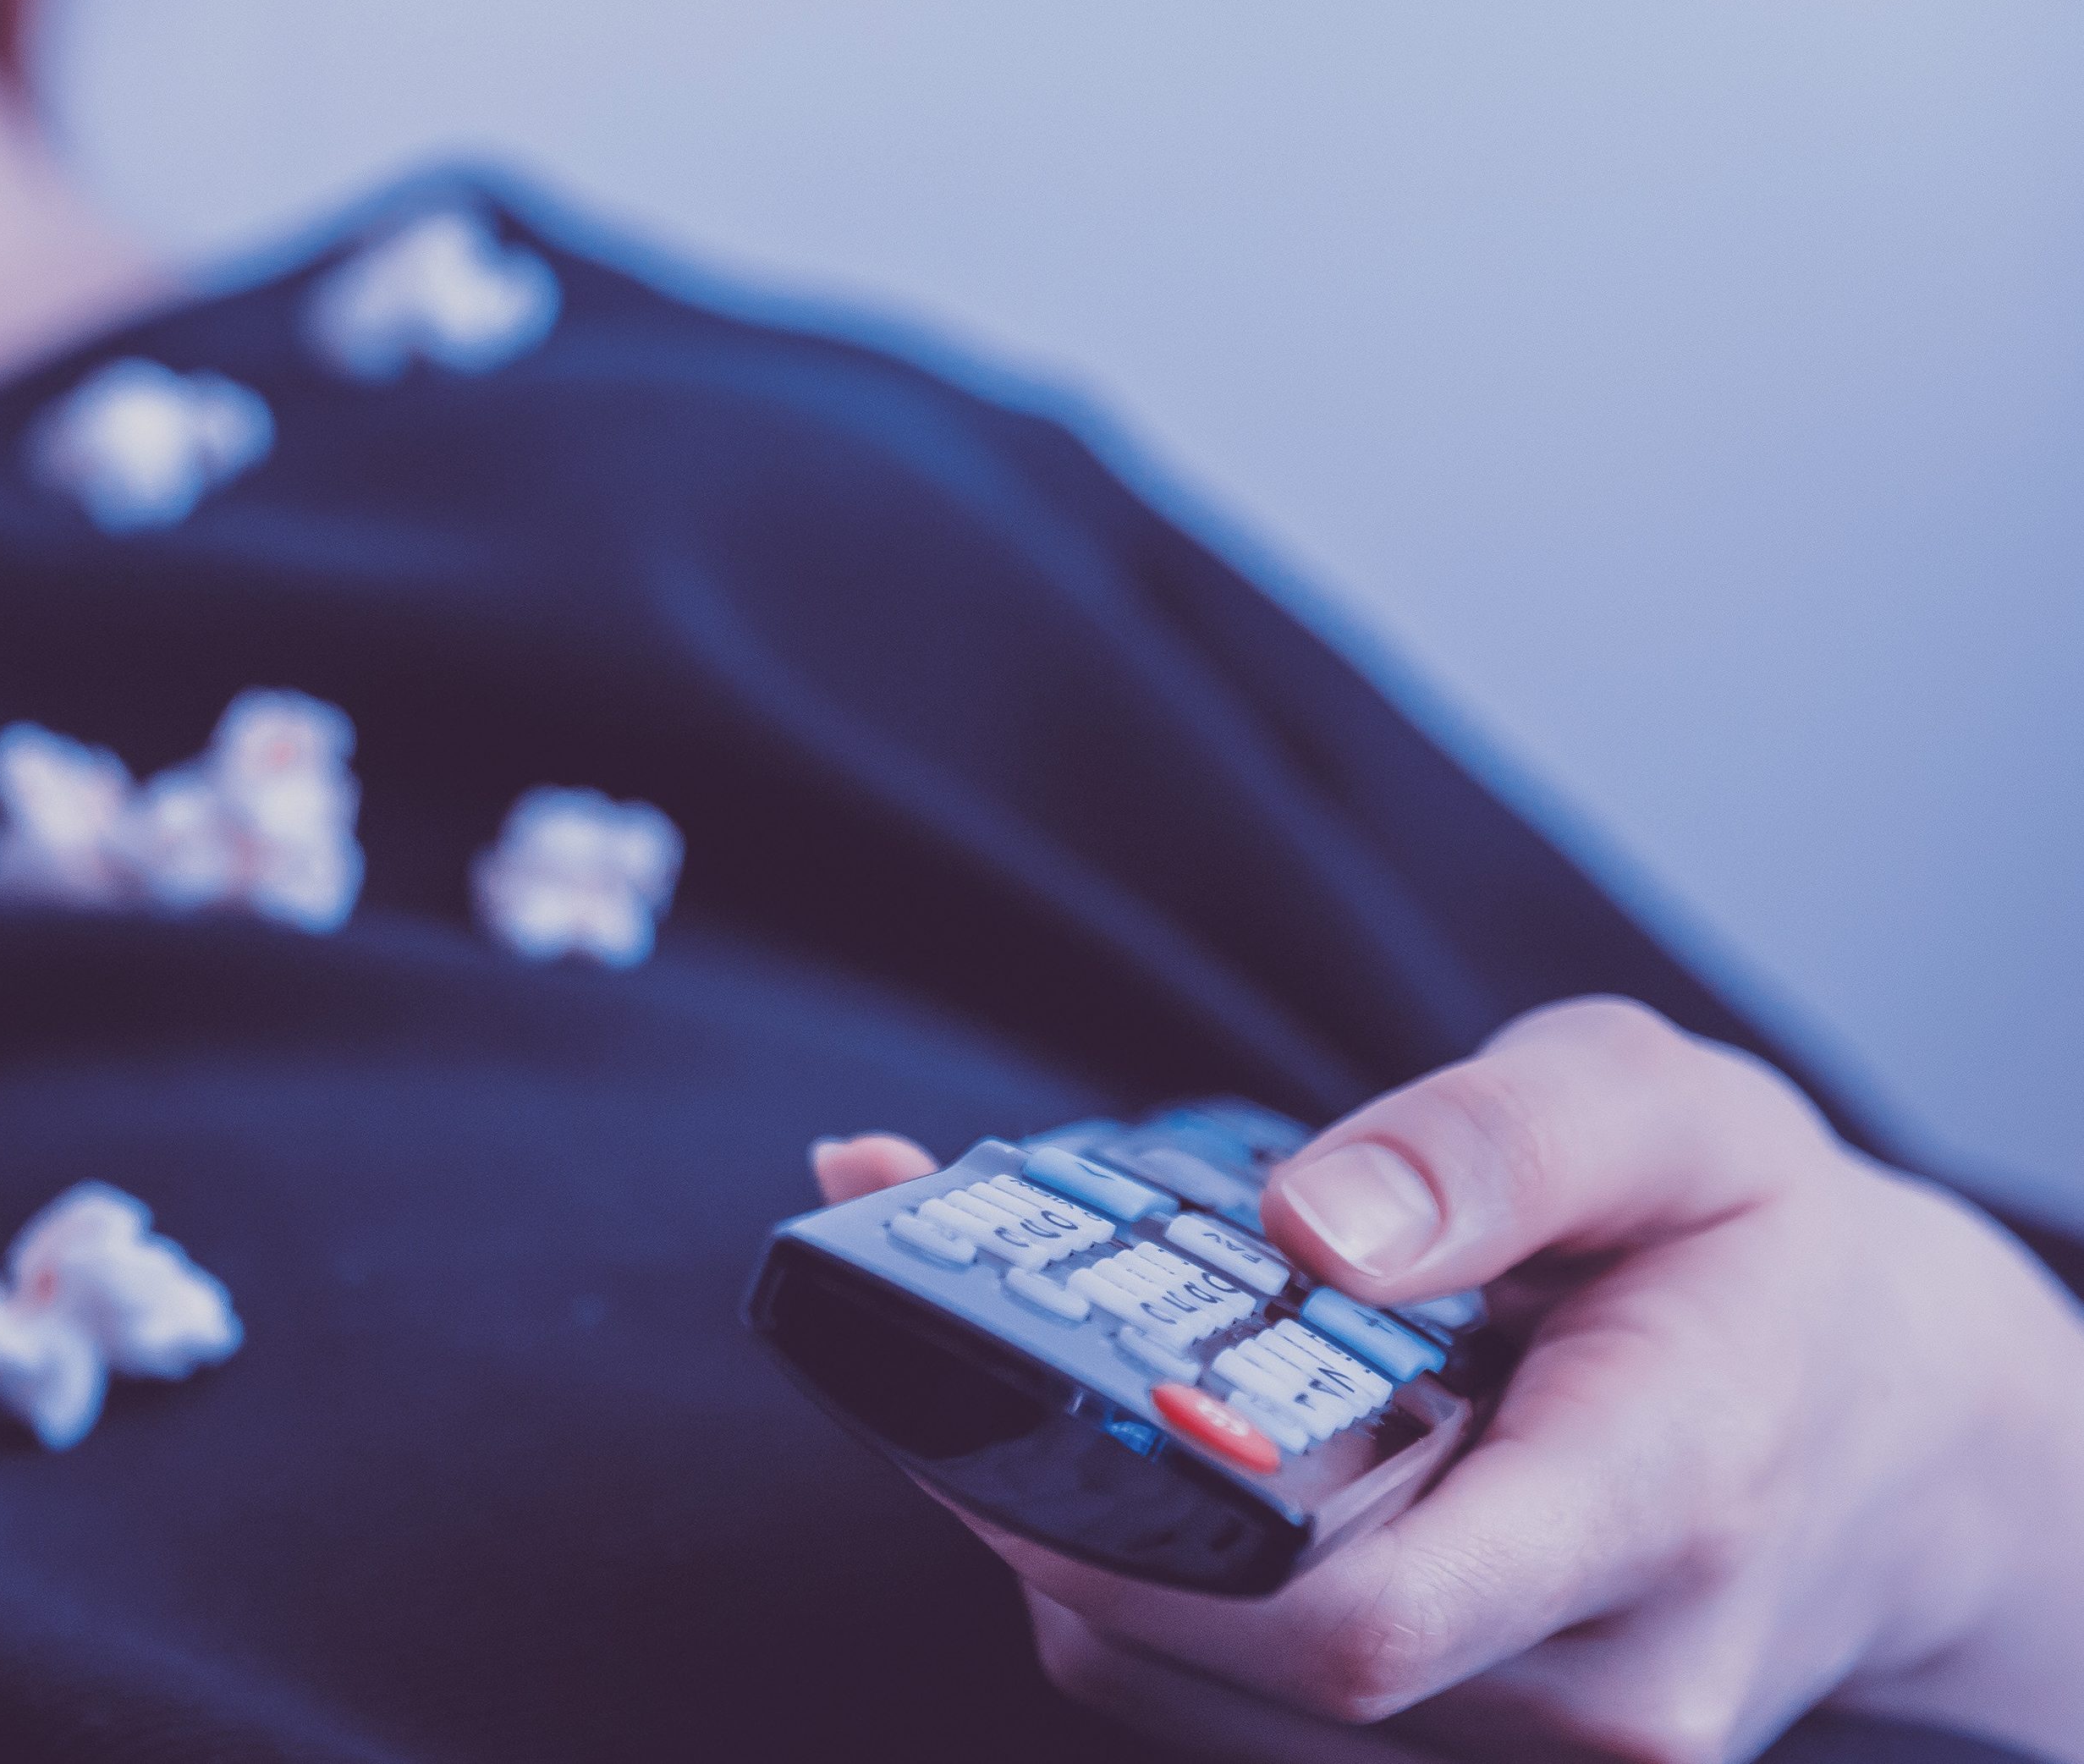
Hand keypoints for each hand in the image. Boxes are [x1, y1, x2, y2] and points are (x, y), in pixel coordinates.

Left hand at [814, 1000, 2083, 1759]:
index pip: (1355, 1624)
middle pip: (1228, 1657)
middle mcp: (1590, 1687)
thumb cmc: (1769, 1267)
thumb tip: (1305, 1222)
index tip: (1004, 1384)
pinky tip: (1071, 1427)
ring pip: (1185, 1683)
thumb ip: (1497, 1140)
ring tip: (976, 1341)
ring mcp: (1515, 1750)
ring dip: (1047, 1522)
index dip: (1140, 1537)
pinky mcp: (1441, 1753)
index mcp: (1659, 1512)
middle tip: (921, 1307)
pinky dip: (1114, 1564)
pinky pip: (1210, 1686)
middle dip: (1039, 1489)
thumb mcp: (1677, 1118)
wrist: (1898, 1439)